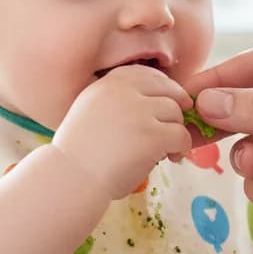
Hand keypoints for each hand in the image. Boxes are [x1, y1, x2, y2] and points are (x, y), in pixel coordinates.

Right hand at [52, 64, 192, 199]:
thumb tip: (156, 100)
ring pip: (175, 113)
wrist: (70, 179)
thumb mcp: (91, 110)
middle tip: (174, 128)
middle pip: (168, 90)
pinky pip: (180, 135)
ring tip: (168, 150)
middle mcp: (123, 90)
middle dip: (176, 109)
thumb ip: (118, 100)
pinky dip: (181, 147)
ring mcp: (139, 111)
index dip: (163, 88)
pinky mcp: (152, 135)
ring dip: (177, 131)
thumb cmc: (79, 153)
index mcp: (108, 83)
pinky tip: (173, 157)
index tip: (167, 103)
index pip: (147, 74)